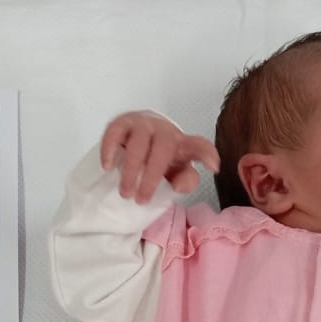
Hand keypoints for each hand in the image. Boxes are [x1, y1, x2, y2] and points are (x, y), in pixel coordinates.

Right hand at [100, 111, 219, 203]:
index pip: (198, 145)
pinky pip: (114, 132)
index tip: (213, 167)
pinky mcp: (121, 122)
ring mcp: (142, 124)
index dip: (207, 154)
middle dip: (151, 176)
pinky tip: (107, 167)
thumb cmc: (157, 161)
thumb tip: (178, 186)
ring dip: (130, 169)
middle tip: (140, 199)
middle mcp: (164, 130)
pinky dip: (110, 149)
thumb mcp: (173, 174)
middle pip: (162, 148)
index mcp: (181, 143)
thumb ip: (184, 181)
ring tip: (125, 192)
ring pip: (138, 142)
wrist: (134, 140)